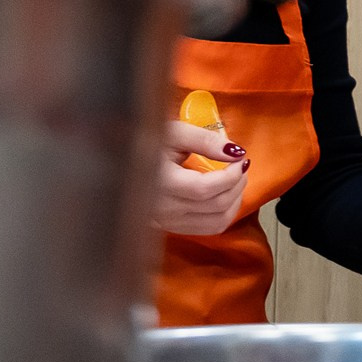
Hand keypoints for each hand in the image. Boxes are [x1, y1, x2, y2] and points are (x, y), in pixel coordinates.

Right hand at [152, 120, 248, 235]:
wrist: (121, 161)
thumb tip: (235, 152)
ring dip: (234, 202)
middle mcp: (163, 208)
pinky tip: (224, 196)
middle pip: (216, 206)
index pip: (205, 189)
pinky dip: (224, 214)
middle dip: (237, 185)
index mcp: (160, 183)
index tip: (240, 159)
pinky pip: (207, 229)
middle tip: (241, 166)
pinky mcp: (170, 228)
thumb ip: (205, 140)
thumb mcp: (173, 133)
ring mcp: (166, 222)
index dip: (231, 175)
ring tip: (235, 181)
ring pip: (217, 222)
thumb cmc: (146, 143)